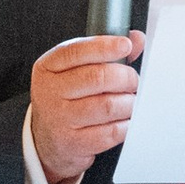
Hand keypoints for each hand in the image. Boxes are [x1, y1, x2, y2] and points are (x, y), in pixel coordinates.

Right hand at [27, 32, 143, 183]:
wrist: (47, 140)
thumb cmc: (67, 99)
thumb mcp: (75, 71)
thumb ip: (104, 53)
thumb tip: (137, 40)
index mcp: (48, 68)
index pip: (77, 51)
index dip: (105, 46)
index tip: (125, 45)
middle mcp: (50, 92)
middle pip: (98, 77)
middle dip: (126, 77)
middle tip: (134, 81)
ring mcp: (60, 120)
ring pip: (108, 106)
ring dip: (129, 103)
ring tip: (131, 101)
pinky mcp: (74, 143)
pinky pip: (111, 131)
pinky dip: (126, 125)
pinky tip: (125, 120)